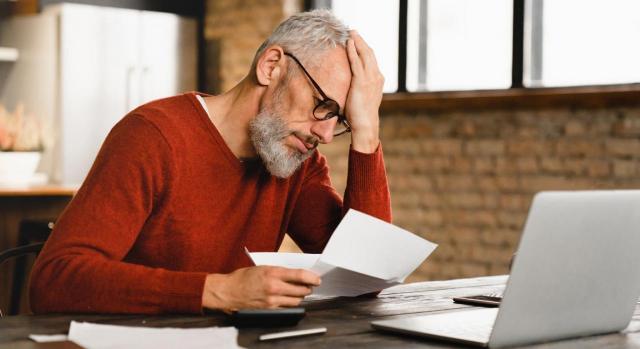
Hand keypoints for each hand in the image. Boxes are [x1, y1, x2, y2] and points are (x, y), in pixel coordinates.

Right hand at [201, 266, 320, 312]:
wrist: (228, 292)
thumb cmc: (243, 278)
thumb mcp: (263, 267)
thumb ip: (280, 271)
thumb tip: (296, 274)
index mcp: (273, 273)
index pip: (300, 275)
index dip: (312, 277)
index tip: (317, 279)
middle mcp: (274, 287)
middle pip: (302, 290)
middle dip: (308, 287)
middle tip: (310, 285)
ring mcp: (272, 300)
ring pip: (297, 300)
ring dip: (300, 296)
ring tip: (299, 292)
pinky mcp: (270, 309)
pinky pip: (287, 307)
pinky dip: (291, 303)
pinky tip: (288, 298)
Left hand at [345, 30, 383, 152]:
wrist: (365, 124)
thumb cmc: (362, 115)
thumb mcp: (364, 98)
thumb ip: (361, 89)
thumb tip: (352, 86)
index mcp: (378, 80)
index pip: (372, 60)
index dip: (365, 49)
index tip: (358, 41)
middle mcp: (376, 76)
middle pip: (369, 53)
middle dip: (361, 41)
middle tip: (354, 31)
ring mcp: (370, 78)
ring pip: (364, 54)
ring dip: (357, 42)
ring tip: (351, 32)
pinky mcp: (361, 81)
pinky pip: (356, 62)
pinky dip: (353, 51)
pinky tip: (348, 43)